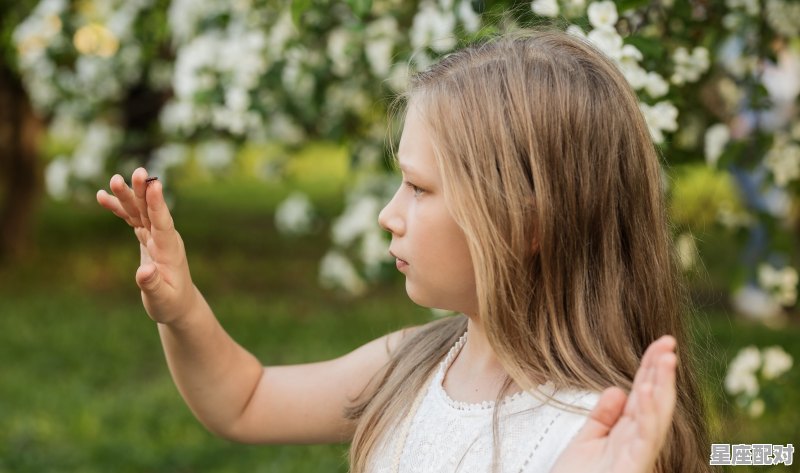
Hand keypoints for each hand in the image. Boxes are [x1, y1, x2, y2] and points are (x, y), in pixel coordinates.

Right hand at [96, 168, 196, 324]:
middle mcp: (164, 238)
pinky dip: (119, 209)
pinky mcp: (147, 238)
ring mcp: (156, 237)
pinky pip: (132, 219)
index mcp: (170, 250)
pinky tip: (102, 196)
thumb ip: (152, 284)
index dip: (159, 204)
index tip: (155, 185)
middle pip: (152, 210)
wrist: (178, 304)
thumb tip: (144, 272)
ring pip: (140, 211)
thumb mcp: (161, 299)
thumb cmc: (171, 304)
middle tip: (139, 172)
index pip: (164, 223)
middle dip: (143, 192)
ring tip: (114, 180)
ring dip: (128, 196)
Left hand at [550, 335, 677, 472]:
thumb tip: (619, 388)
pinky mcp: (632, 469)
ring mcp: (636, 459)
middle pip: (653, 403)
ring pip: (655, 419)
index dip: (651, 370)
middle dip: (662, 373)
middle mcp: (636, 447)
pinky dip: (649, 415)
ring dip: (662, 387)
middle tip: (669, 341)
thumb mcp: (585, 444)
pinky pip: (644, 440)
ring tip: (665, 358)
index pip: (643, 397)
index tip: (660, 342)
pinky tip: (649, 392)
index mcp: (626, 437)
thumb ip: (602, 418)